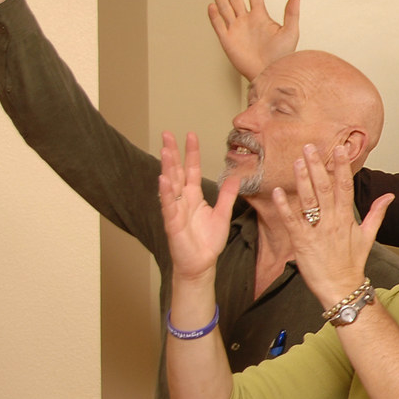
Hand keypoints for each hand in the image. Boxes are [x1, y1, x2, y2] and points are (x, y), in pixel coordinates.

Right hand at [158, 131, 239, 283]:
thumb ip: (227, 195)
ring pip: (170, 185)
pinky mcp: (172, 223)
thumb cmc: (208, 242)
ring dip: (167, 167)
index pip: (191, 169)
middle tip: (167, 134)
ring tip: (166, 150)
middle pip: (176, 171)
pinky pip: (168, 205)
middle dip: (172, 153)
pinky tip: (163, 179)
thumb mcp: (222, 214)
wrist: (202, 264)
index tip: (189, 135)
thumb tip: (235, 177)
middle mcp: (182, 200)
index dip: (191, 152)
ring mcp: (176, 210)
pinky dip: (166, 192)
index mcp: (193, 196)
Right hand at [207, 0, 300, 80]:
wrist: (270, 73)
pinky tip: (212, 5)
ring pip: (225, 8)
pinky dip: (215, 16)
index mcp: (261, 17)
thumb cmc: (282, 56)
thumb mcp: (290, 33)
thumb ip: (291, 15)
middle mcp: (246, 21)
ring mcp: (236, 30)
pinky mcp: (228, 40)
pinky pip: (219, 25)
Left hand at [269, 143, 390, 306]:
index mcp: (347, 218)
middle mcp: (332, 221)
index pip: (345, 186)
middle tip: (310, 147)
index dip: (342, 167)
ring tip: (297, 161)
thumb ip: (376, 213)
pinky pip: (291, 221)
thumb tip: (388, 196)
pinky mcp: (301, 241)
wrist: (341, 287)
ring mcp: (316, 231)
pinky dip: (284, 206)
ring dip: (302, 180)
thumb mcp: (368, 236)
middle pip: (325, 188)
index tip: (339, 149)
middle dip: (317, 166)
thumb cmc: (352, 263)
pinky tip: (278, 192)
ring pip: (309, 200)